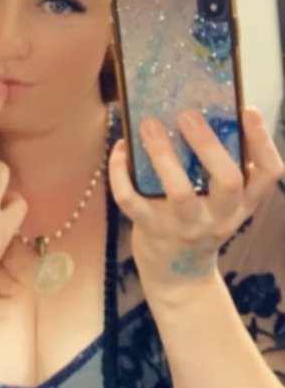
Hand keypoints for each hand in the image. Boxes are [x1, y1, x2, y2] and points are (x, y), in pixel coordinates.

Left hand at [108, 107, 283, 291]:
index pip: (267, 174)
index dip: (262, 142)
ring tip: (149, 125)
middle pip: (228, 181)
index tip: (248, 111)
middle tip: (187, 113)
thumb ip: (222, 169)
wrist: (178, 276)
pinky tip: (120, 149)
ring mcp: (186, 226)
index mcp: (242, 203)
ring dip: (163, 155)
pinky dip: (121, 173)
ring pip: (180, 191)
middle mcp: (220, 216)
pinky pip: (133, 201)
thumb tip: (205, 114)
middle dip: (208, 144)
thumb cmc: (200, 222)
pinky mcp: (153, 230)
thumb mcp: (223, 203)